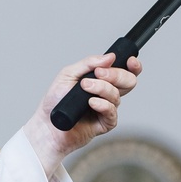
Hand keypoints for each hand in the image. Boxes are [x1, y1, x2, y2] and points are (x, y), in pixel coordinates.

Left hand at [23, 53, 142, 177]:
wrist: (47, 124)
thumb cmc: (55, 100)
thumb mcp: (68, 74)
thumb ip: (88, 64)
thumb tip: (110, 57)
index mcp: (102, 80)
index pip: (125, 71)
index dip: (133, 66)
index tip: (130, 61)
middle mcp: (107, 94)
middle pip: (129, 81)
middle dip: (116, 75)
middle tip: (99, 73)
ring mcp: (107, 109)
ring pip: (117, 95)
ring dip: (102, 88)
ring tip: (84, 87)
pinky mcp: (104, 124)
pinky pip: (111, 112)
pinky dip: (102, 105)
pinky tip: (91, 103)